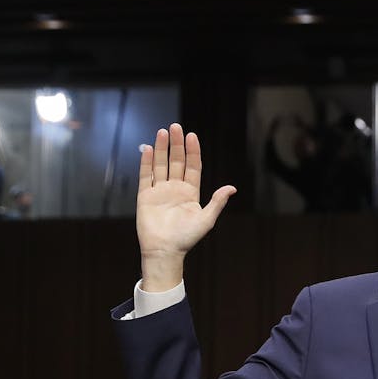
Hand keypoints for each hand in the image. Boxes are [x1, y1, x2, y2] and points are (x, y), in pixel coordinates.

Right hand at [136, 123, 235, 291]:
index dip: (192, 151)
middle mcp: (175, 189)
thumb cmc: (187, 238)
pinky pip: (145, 175)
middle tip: (175, 127)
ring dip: (161, 148)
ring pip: (160, 165)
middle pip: (176, 161)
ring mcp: (159, 191)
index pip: (192, 167)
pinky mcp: (145, 196)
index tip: (192, 136)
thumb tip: (232, 188)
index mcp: (190, 193)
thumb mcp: (206, 219)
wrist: (165, 251)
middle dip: (176, 144)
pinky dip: (146, 162)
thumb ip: (217, 202)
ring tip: (162, 132)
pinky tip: (147, 148)